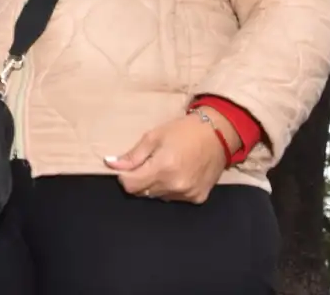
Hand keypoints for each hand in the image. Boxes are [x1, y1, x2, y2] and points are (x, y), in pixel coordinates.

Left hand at [104, 109, 237, 203]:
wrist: (218, 134)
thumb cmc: (183, 131)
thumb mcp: (154, 136)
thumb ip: (132, 155)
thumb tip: (110, 164)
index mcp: (162, 169)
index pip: (130, 186)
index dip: (125, 176)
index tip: (129, 167)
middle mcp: (175, 186)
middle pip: (143, 192)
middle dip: (140, 180)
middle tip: (149, 163)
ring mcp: (187, 194)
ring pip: (158, 197)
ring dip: (155, 185)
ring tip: (165, 167)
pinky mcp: (198, 198)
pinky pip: (175, 198)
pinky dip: (171, 189)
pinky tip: (178, 174)